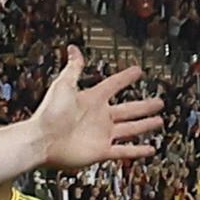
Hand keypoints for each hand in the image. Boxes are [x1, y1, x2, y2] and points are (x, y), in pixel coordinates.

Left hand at [27, 45, 163, 169]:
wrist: (41, 140)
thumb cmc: (49, 113)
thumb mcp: (63, 85)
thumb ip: (73, 68)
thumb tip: (72, 48)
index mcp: (92, 99)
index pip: (114, 85)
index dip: (126, 78)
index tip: (138, 71)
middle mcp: (99, 117)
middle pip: (128, 109)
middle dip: (144, 106)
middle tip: (159, 102)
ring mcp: (101, 134)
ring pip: (130, 129)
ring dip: (145, 125)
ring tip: (159, 121)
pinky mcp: (101, 151)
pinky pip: (124, 151)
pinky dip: (138, 150)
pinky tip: (151, 148)